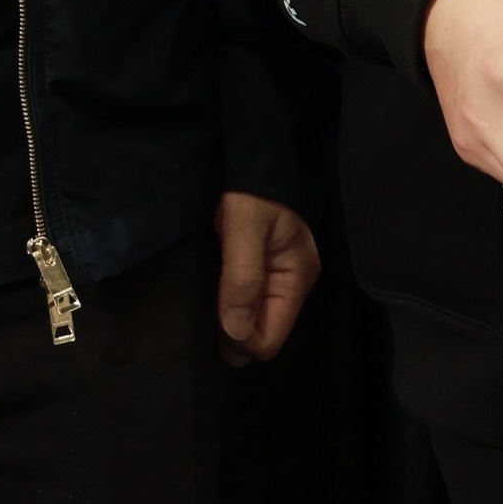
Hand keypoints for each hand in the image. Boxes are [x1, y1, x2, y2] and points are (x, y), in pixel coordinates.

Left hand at [216, 193, 320, 364]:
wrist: (254, 164)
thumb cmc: (251, 193)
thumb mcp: (244, 229)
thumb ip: (242, 280)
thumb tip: (236, 333)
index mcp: (297, 278)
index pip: (271, 339)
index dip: (241, 339)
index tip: (214, 320)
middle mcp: (291, 285)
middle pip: (262, 335)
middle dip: (233, 334)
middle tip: (205, 312)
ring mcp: (277, 281)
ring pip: (251, 324)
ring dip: (228, 321)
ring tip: (206, 303)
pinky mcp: (261, 274)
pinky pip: (245, 306)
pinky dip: (227, 307)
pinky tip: (211, 296)